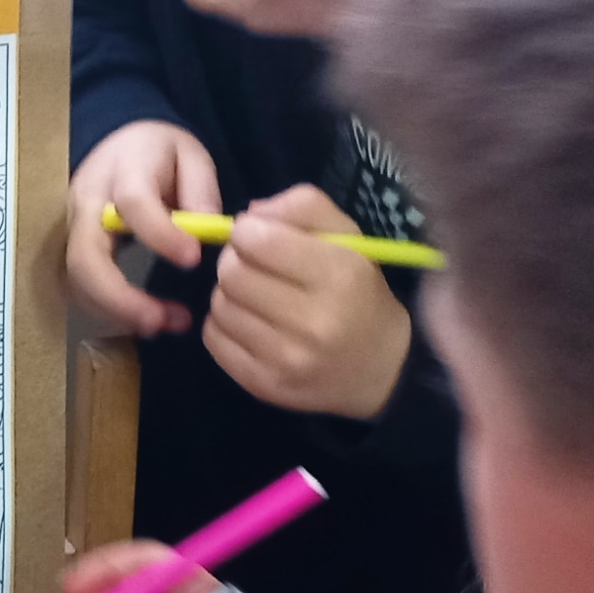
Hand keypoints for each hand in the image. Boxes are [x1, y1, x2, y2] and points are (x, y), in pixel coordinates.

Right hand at [65, 120, 215, 336]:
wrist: (119, 145)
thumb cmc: (159, 153)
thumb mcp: (190, 155)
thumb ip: (200, 190)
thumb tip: (204, 233)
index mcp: (124, 170)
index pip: (133, 203)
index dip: (160, 234)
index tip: (193, 259)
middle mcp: (88, 202)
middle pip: (86, 257)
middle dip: (118, 297)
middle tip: (159, 321)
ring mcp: (74, 230)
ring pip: (78, 282)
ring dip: (117, 312)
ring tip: (165, 323)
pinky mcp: (73, 251)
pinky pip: (82, 289)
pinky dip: (111, 312)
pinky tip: (148, 318)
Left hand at [206, 185, 414, 419]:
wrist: (380, 369)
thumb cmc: (360, 293)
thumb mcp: (349, 238)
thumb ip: (303, 207)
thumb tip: (249, 214)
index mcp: (340, 276)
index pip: (260, 241)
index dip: (247, 231)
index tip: (256, 236)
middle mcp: (314, 322)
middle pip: (232, 274)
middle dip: (234, 260)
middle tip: (251, 265)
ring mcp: (286, 359)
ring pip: (219, 305)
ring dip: (229, 293)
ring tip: (254, 295)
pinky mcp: (263, 384)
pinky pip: (213, 338)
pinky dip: (223, 324)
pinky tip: (248, 322)